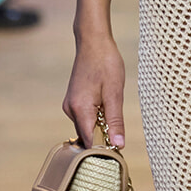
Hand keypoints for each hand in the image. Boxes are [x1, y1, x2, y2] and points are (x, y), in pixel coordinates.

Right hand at [63, 31, 125, 146]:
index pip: (90, 142)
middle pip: (88, 136)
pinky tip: (105, 103)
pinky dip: (96, 117)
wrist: (93, 42)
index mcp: (79, 110)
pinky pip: (85, 117)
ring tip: (112, 108)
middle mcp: (70, 110)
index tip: (119, 147)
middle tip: (119, 126)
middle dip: (104, 136)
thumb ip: (115, 121)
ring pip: (87, 126)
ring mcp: (70, 106)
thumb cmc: (106, 63)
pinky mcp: (73, 101)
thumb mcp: (115, 93)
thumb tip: (118, 145)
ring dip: (101, 125)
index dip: (104, 148)